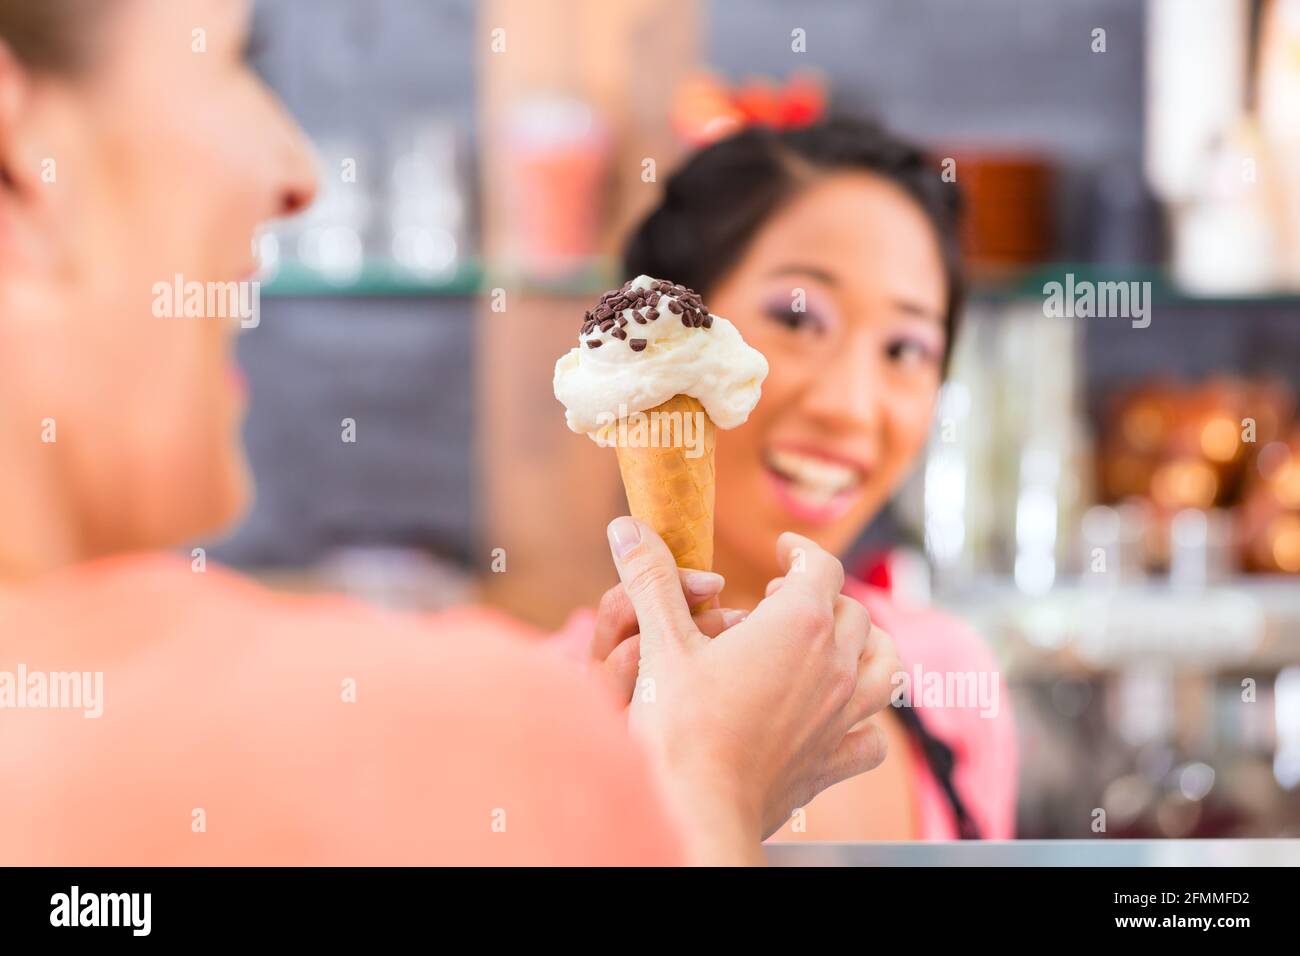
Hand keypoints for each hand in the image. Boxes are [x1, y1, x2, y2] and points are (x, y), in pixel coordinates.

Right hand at [605, 516, 899, 863]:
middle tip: (781, 600)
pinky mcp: (834, 760)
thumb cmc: (680, 726)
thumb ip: (651, 579)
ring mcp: (843, 715)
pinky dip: (866, 721)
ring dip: (864, 646)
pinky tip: (842, 719)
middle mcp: (834, 664)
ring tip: (834, 644)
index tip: (782, 551)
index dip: (801, 552)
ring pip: (884, 664)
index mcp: (799, 623)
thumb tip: (627, 527)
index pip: (821, 567)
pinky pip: (872, 737)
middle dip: (821, 597)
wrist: (699, 807)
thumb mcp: (661, 642)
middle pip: (853, 611)